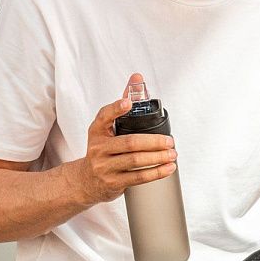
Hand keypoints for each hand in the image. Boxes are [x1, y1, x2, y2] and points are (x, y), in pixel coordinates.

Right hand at [72, 72, 177, 204]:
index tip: (128, 103)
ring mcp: (104, 166)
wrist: (86, 181)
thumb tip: (137, 78)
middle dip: (154, 142)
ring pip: (135, 161)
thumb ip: (123, 103)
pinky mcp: (113, 182)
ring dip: (158, 157)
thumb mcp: (106, 128)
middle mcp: (98, 148)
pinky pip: (138, 177)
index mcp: (97, 130)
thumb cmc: (103, 149)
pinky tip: (168, 168)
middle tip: (170, 141)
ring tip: (173, 154)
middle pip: (129, 142)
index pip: (105, 116)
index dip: (116, 108)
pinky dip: (156, 173)